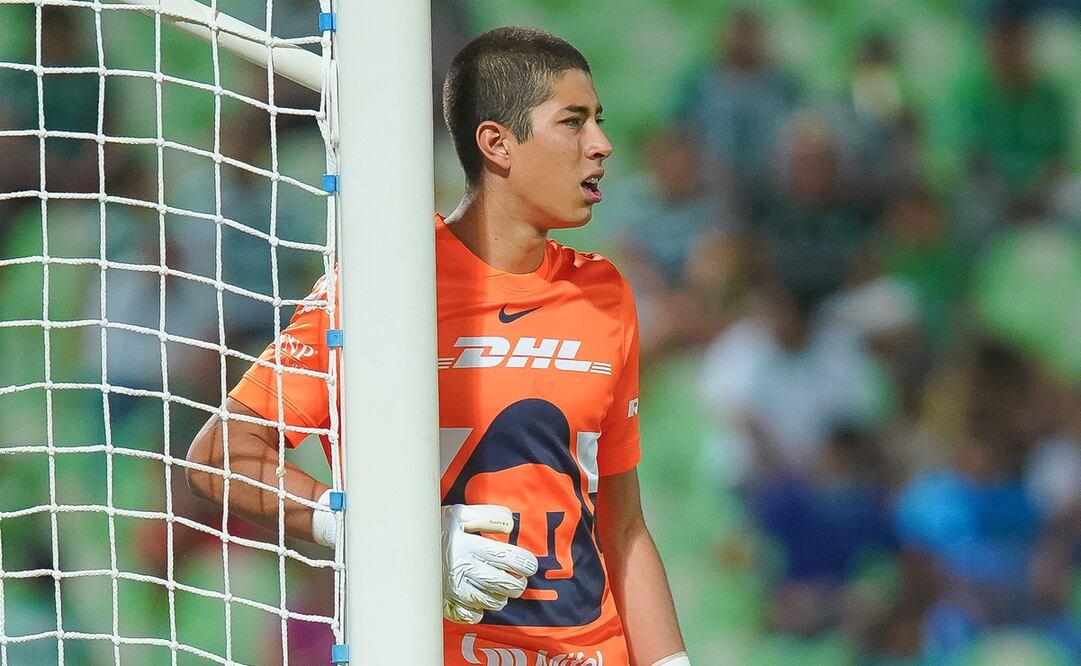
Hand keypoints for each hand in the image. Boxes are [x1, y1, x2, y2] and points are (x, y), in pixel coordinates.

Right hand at [441, 504, 537, 623]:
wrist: (401, 544)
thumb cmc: (435, 528)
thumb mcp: (460, 514)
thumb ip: (488, 516)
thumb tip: (511, 523)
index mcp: (468, 546)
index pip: (506, 558)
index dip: (524, 563)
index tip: (529, 565)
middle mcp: (462, 569)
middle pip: (502, 583)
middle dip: (517, 583)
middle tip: (519, 579)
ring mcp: (453, 589)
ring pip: (490, 601)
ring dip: (501, 596)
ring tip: (502, 589)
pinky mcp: (444, 602)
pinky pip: (471, 615)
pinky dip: (480, 611)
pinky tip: (480, 601)